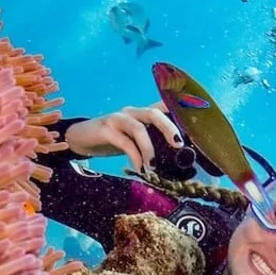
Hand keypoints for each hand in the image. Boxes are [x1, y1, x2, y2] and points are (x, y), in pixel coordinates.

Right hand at [63, 102, 182, 172]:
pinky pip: (123, 142)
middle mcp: (132, 112)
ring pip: (139, 127)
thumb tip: (175, 158)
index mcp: (142, 114)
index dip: (179, 109)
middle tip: (178, 145)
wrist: (80, 138)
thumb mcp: (134, 139)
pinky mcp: (105, 128)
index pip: (164, 106)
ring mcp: (118, 118)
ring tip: (153, 166)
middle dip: (169, 128)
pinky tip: (138, 168)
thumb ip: (151, 142)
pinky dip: (133, 156)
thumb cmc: (112, 140)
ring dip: (149, 148)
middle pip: (154, 113)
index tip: (195, 120)